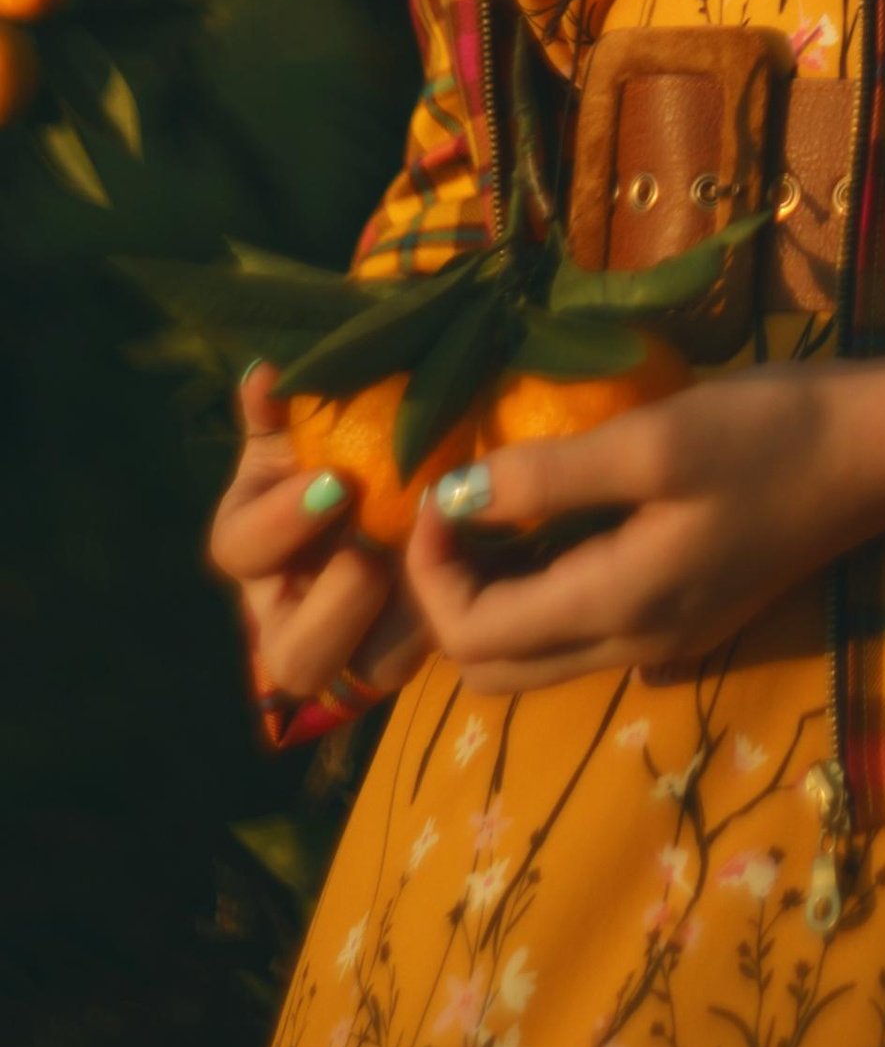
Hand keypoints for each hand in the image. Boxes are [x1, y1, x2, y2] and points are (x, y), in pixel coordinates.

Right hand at [208, 365, 429, 711]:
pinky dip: (454, 608)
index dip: (279, 523)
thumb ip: (286, 404)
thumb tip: (262, 375)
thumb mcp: (314, 417)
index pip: (238, 551)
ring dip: (401, 625)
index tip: (335, 482)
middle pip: (291, 657)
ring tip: (437, 564)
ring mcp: (356, 642)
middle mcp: (292, 609)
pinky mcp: (413, 646)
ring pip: (365, 671)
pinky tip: (483, 561)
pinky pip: (429, 652)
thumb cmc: (349, 437)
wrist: (416, 466)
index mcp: (256, 542)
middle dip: (334, 607)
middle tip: (374, 551)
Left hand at [403, 335, 884, 694]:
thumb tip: (454, 499)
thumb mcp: (654, 439)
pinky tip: (558, 526)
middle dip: (449, 597)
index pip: (472, 636)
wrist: (881, 450)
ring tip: (495, 512)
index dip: (428, 570)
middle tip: (456, 509)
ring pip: (538, 658)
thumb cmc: (770, 433)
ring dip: (494, 600)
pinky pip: (584, 634)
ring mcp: (667, 640)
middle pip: (494, 669)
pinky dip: (543, 595)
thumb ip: (548, 477)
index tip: (439, 489)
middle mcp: (634, 646)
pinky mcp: (692, 616)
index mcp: (617, 607)